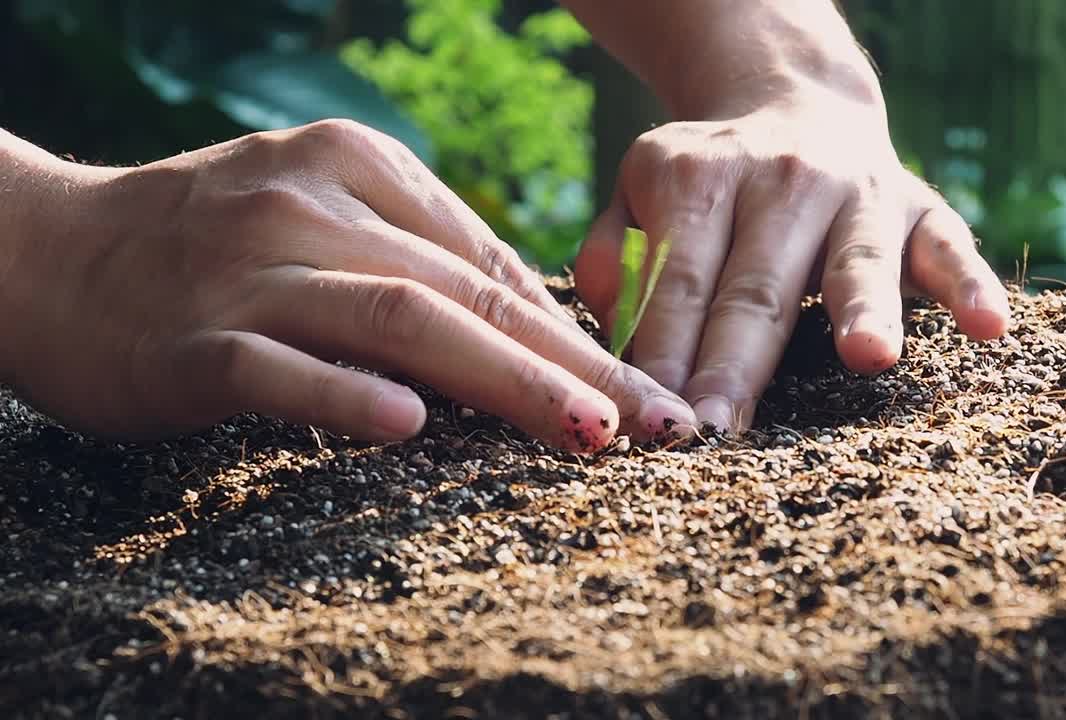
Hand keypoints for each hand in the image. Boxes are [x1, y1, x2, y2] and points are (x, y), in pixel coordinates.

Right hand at [2, 120, 693, 448]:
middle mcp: (315, 206)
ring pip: (398, 320)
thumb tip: (536, 322)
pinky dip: (344, 394)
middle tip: (656, 424)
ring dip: (501, 378)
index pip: (495, 263)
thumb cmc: (212, 247)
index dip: (584, 334)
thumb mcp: (327, 219)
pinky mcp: (193, 338)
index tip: (650, 394)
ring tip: (583, 431)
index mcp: (361, 169)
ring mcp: (253, 269)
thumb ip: (422, 258)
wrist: (50, 252)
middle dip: (575, 364)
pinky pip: (278, 366)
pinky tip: (405, 425)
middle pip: (468, 291)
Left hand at [575, 83, 1009, 431]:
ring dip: (863, 307)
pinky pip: (950, 248)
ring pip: (856, 260)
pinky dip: (970, 285)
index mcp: (698, 176)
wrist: (796, 104)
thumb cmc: (706, 185)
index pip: (677, 281)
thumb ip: (609, 255)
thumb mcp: (639, 195)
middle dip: (735, 365)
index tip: (652, 425)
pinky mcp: (922, 209)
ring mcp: (858, 191)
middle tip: (718, 433)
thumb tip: (608, 327)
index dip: (663, 354)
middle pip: (754, 286)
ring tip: (869, 355)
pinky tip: (989, 327)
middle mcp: (779, 177)